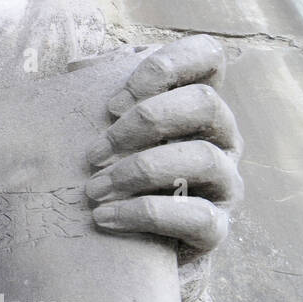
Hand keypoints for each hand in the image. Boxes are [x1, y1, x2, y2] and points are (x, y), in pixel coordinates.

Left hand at [86, 35, 243, 255]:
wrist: (122, 246)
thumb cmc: (110, 169)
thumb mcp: (99, 125)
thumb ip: (94, 91)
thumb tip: (78, 68)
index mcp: (193, 102)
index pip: (207, 55)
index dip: (166, 66)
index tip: (114, 102)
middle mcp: (220, 136)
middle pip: (205, 102)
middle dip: (145, 120)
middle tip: (95, 151)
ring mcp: (224, 183)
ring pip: (204, 158)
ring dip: (139, 170)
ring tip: (93, 189)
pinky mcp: (215, 228)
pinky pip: (197, 216)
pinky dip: (144, 214)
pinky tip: (104, 217)